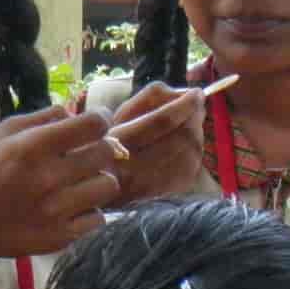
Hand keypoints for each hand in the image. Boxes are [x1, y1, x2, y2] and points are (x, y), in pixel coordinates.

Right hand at [0, 104, 120, 261]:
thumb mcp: (0, 134)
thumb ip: (40, 119)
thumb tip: (71, 111)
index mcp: (34, 147)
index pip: (94, 124)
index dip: (100, 119)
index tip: (95, 123)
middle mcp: (49, 177)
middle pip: (106, 153)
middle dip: (100, 147)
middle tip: (87, 153)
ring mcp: (57, 210)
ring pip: (108, 186)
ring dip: (98, 180)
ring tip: (80, 182)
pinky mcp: (60, 237)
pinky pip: (98, 218)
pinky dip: (89, 211)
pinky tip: (72, 207)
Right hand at [104, 81, 207, 203]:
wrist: (91, 186)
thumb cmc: (107, 142)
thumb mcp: (118, 115)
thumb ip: (149, 99)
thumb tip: (184, 94)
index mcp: (118, 141)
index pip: (161, 121)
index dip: (184, 105)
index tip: (195, 92)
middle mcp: (133, 166)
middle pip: (181, 137)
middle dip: (195, 117)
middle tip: (198, 104)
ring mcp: (149, 186)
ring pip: (189, 154)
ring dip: (196, 133)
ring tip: (192, 121)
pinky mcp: (161, 196)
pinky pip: (189, 170)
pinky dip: (193, 152)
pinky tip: (187, 144)